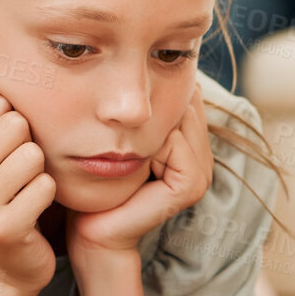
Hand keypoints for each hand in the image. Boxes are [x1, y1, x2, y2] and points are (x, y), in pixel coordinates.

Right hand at [0, 78, 57, 295]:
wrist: (5, 264)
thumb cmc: (0, 199)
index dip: (15, 123)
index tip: (7, 151)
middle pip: (16, 124)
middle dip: (30, 144)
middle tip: (21, 172)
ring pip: (33, 154)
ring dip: (40, 171)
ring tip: (27, 190)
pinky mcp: (5, 228)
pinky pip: (45, 186)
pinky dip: (48, 195)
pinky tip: (35, 210)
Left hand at [67, 83, 214, 265]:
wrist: (91, 229)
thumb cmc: (97, 180)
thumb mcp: (121, 137)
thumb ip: (141, 109)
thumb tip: (145, 65)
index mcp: (192, 142)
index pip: (187, 93)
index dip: (155, 94)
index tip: (120, 120)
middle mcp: (203, 156)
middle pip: (185, 101)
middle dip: (151, 108)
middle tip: (118, 135)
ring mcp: (202, 172)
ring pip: (179, 117)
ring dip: (146, 128)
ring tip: (123, 152)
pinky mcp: (191, 186)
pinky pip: (174, 142)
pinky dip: (148, 146)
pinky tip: (131, 165)